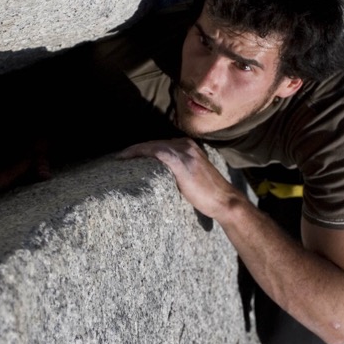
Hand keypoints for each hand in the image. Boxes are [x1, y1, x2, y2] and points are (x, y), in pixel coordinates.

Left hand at [118, 138, 236, 219]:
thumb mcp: (192, 176)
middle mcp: (186, 145)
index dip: (142, 149)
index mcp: (188, 146)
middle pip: (154, 143)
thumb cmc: (208, 193)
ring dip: (134, 151)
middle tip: (119, 158)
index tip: (127, 157)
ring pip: (153, 145)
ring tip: (120, 158)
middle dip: (136, 150)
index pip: (160, 144)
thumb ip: (178, 170)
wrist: (224, 200)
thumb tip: (159, 175)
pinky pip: (156, 152)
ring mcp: (184, 152)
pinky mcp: (181, 162)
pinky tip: (128, 158)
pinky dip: (140, 153)